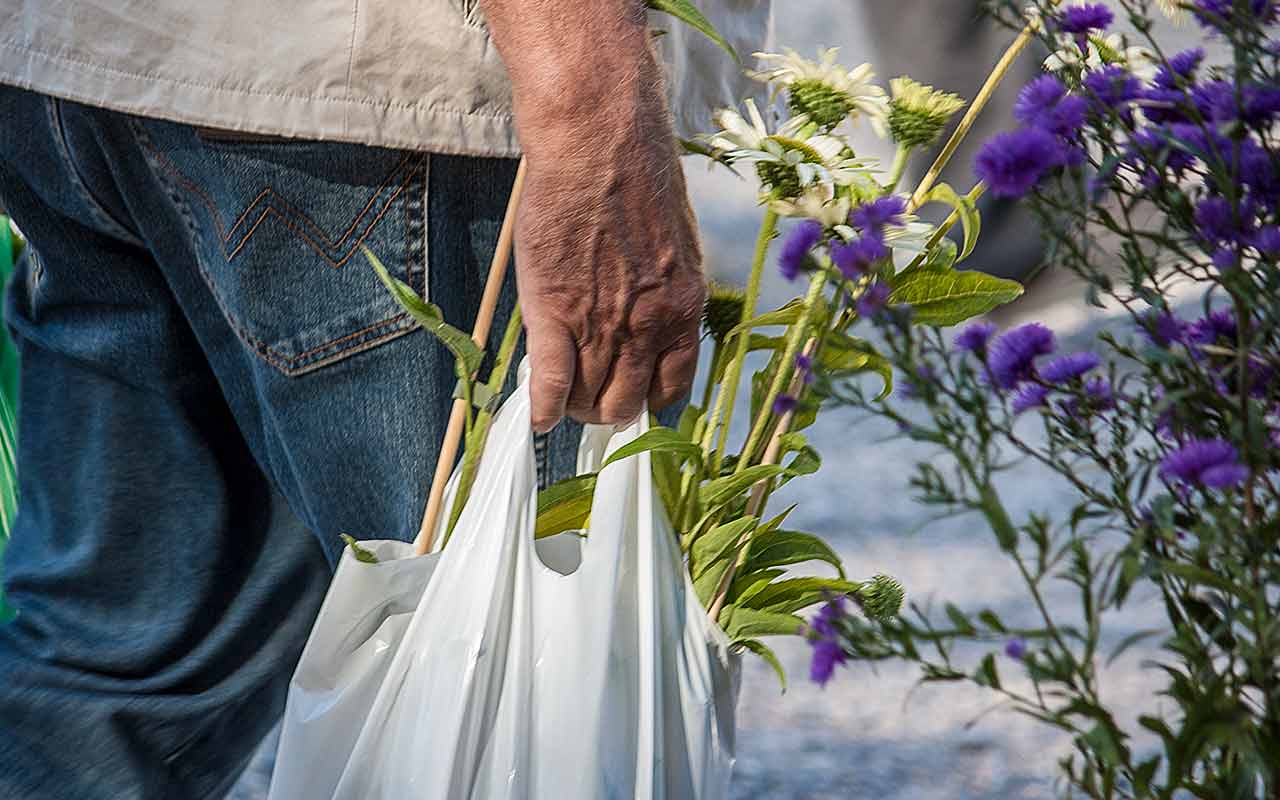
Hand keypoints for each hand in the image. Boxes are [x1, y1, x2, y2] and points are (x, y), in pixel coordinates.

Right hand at [479, 0, 703, 432]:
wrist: (598, 145)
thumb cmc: (637, 183)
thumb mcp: (676, 247)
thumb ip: (667, 295)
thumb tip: (656, 328)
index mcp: (683, 311)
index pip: (672, 391)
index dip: (646, 400)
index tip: (629, 395)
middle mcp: (649, 328)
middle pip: (625, 404)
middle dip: (605, 409)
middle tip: (587, 398)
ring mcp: (601, 324)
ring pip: (588, 400)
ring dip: (573, 408)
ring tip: (561, 397)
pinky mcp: (555, 312)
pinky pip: (553, 382)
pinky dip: (544, 408)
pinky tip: (538, 417)